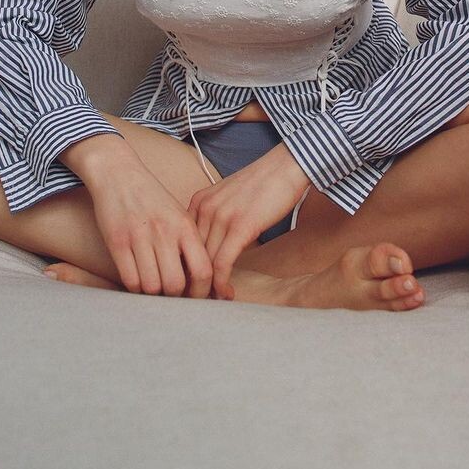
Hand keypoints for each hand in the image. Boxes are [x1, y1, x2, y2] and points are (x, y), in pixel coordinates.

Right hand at [63, 135, 213, 297]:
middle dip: (174, 297)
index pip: (203, 270)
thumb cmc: (151, 198)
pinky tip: (137, 278)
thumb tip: (201, 280)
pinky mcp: (117, 241)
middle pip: (175, 285)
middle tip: (171, 294)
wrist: (119, 174)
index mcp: (184, 225)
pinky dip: (135, 287)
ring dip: (153, 293)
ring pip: (151, 286)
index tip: (196, 297)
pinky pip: (130, 280)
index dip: (201, 292)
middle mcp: (164, 232)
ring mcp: (140, 237)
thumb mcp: (178, 214)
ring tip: (153, 286)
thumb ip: (189, 243)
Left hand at [188, 144, 310, 299]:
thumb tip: (215, 251)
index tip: (191, 286)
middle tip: (199, 302)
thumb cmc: (264, 184)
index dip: (186, 267)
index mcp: (198, 202)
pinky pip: (222, 263)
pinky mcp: (240, 226)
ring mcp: (220, 217)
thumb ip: (217, 220)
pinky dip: (222, 283)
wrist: (286, 166)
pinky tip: (227, 294)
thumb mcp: (230, 199)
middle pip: (189, 255)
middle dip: (193, 281)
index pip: (182, 243)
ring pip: (204, 263)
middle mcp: (203, 208)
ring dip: (207, 288)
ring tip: (214, 302)